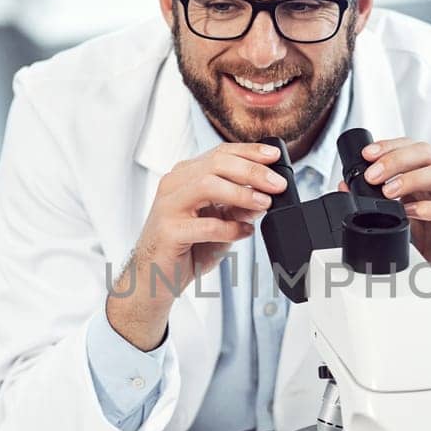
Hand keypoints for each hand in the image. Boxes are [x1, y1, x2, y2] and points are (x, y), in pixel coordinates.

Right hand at [107, 142, 286, 349]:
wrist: (154, 278)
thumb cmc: (186, 247)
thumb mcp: (220, 223)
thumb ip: (238, 208)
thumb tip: (265, 196)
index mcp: (185, 176)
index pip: (220, 153)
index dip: (249, 152)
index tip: (274, 157)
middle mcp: (174, 185)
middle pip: (217, 164)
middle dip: (252, 171)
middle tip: (277, 184)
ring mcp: (168, 206)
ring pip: (207, 185)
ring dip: (241, 193)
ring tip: (263, 204)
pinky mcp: (168, 230)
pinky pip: (205, 224)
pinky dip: (230, 228)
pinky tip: (243, 232)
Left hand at [345, 137, 430, 332]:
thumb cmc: (426, 240)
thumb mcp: (396, 215)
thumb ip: (374, 199)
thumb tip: (344, 186)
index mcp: (427, 176)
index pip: (412, 147)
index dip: (390, 145)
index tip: (367, 153)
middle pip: (426, 153)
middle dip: (396, 159)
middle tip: (372, 175)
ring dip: (411, 178)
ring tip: (388, 191)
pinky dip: (429, 208)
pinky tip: (410, 213)